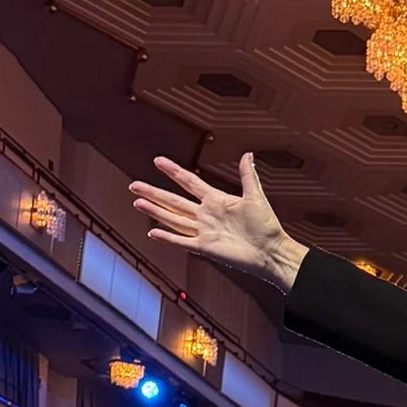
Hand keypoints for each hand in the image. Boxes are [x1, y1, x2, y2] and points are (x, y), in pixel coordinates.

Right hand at [128, 152, 308, 292]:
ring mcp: (204, 231)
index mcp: (217, 200)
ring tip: (137, 202)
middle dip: (154, 192)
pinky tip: (152, 231)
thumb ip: (248, 176)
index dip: (174, 172)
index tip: (158, 161)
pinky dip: (168, 237)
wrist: (271, 252)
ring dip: (155, 210)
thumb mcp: (256, 197)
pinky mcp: (205, 247)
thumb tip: (248, 154)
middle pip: (174, 200)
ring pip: (173, 218)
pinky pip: (182, 241)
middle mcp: (206, 215)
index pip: (189, 182)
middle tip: (135, 185)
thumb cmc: (267, 227)